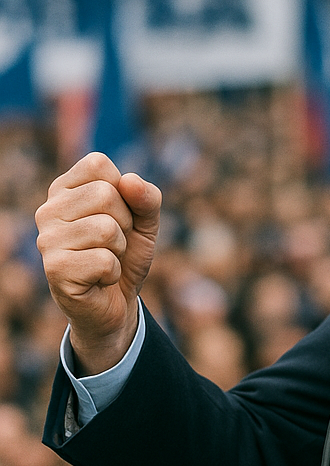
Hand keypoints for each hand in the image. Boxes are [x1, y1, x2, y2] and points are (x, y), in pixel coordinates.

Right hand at [35, 152, 161, 374]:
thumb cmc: (125, 254)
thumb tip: (130, 180)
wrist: (116, 301)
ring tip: (106, 259)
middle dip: (125, 223)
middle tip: (114, 242)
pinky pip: (104, 261)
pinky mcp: (54, 269)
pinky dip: (113, 272)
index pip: (97, 163)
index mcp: (65, 189)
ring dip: (119, 249)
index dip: (123, 190)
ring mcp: (47, 240)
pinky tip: (99, 278)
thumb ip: (147, 197)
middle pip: (105, 194)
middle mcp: (48, 211)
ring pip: (106, 228)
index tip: (118, 214)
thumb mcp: (146, 221)